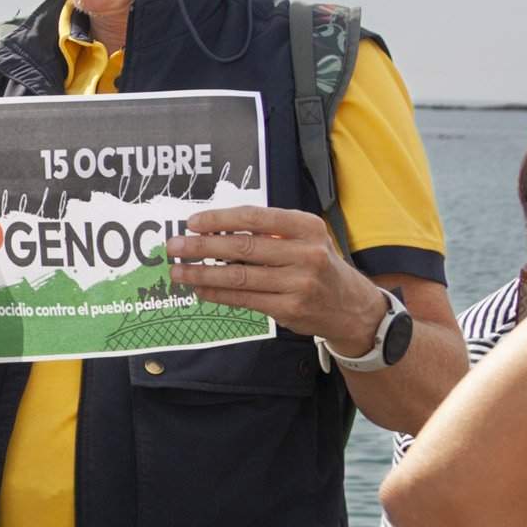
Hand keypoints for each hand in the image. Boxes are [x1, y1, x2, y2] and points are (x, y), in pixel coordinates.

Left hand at [165, 206, 382, 343]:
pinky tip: (199, 287)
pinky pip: (244, 299)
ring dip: (202, 273)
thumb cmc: (319, 265)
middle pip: (243, 247)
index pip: (256, 217)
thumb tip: (214, 229)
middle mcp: (306, 253)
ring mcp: (298, 283)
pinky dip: (217, 293)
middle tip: (174, 245)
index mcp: (307, 227)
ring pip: (239, 276)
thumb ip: (269, 231)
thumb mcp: (306, 238)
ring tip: (177, 270)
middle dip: (202, 246)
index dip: (220, 219)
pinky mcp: (289, 309)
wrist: (352, 307)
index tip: (193, 222)